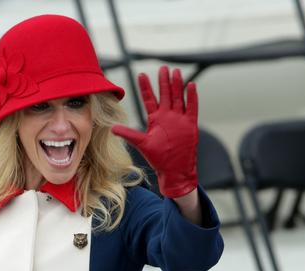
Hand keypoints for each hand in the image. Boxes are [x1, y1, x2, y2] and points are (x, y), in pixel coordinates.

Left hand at [112, 66, 198, 197]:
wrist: (175, 169)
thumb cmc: (159, 158)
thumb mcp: (142, 144)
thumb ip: (129, 134)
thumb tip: (112, 128)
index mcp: (156, 119)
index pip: (149, 99)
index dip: (146, 87)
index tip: (141, 74)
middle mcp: (168, 116)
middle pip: (166, 94)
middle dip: (163, 81)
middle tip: (162, 68)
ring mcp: (180, 119)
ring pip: (179, 97)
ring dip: (177, 85)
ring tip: (175, 71)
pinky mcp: (190, 124)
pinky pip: (192, 108)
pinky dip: (192, 97)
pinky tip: (191, 85)